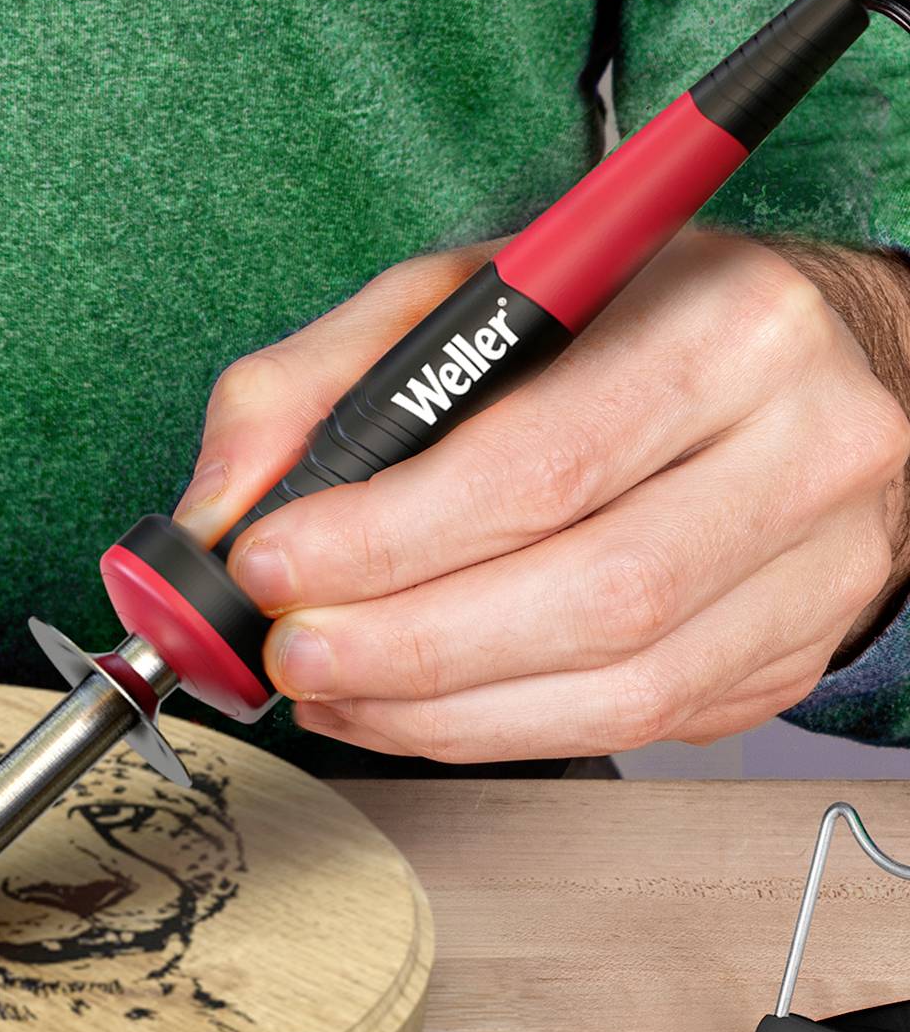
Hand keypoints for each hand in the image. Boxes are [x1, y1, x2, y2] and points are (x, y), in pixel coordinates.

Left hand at [175, 232, 909, 759]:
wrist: (802, 365)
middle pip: (590, 595)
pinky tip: (401, 710)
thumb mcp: (461, 299)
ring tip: (329, 689)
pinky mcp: (788, 656)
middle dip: (405, 645)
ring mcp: (811, 569)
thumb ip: (315, 383)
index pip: (543, 464)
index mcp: (722, 328)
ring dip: (438, 711)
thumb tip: (220, 507)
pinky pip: (630, 727)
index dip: (388, 539)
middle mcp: (798, 449)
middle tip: (290, 652)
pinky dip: (489, 732)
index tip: (270, 565)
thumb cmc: (623, 322)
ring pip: (617, 689)